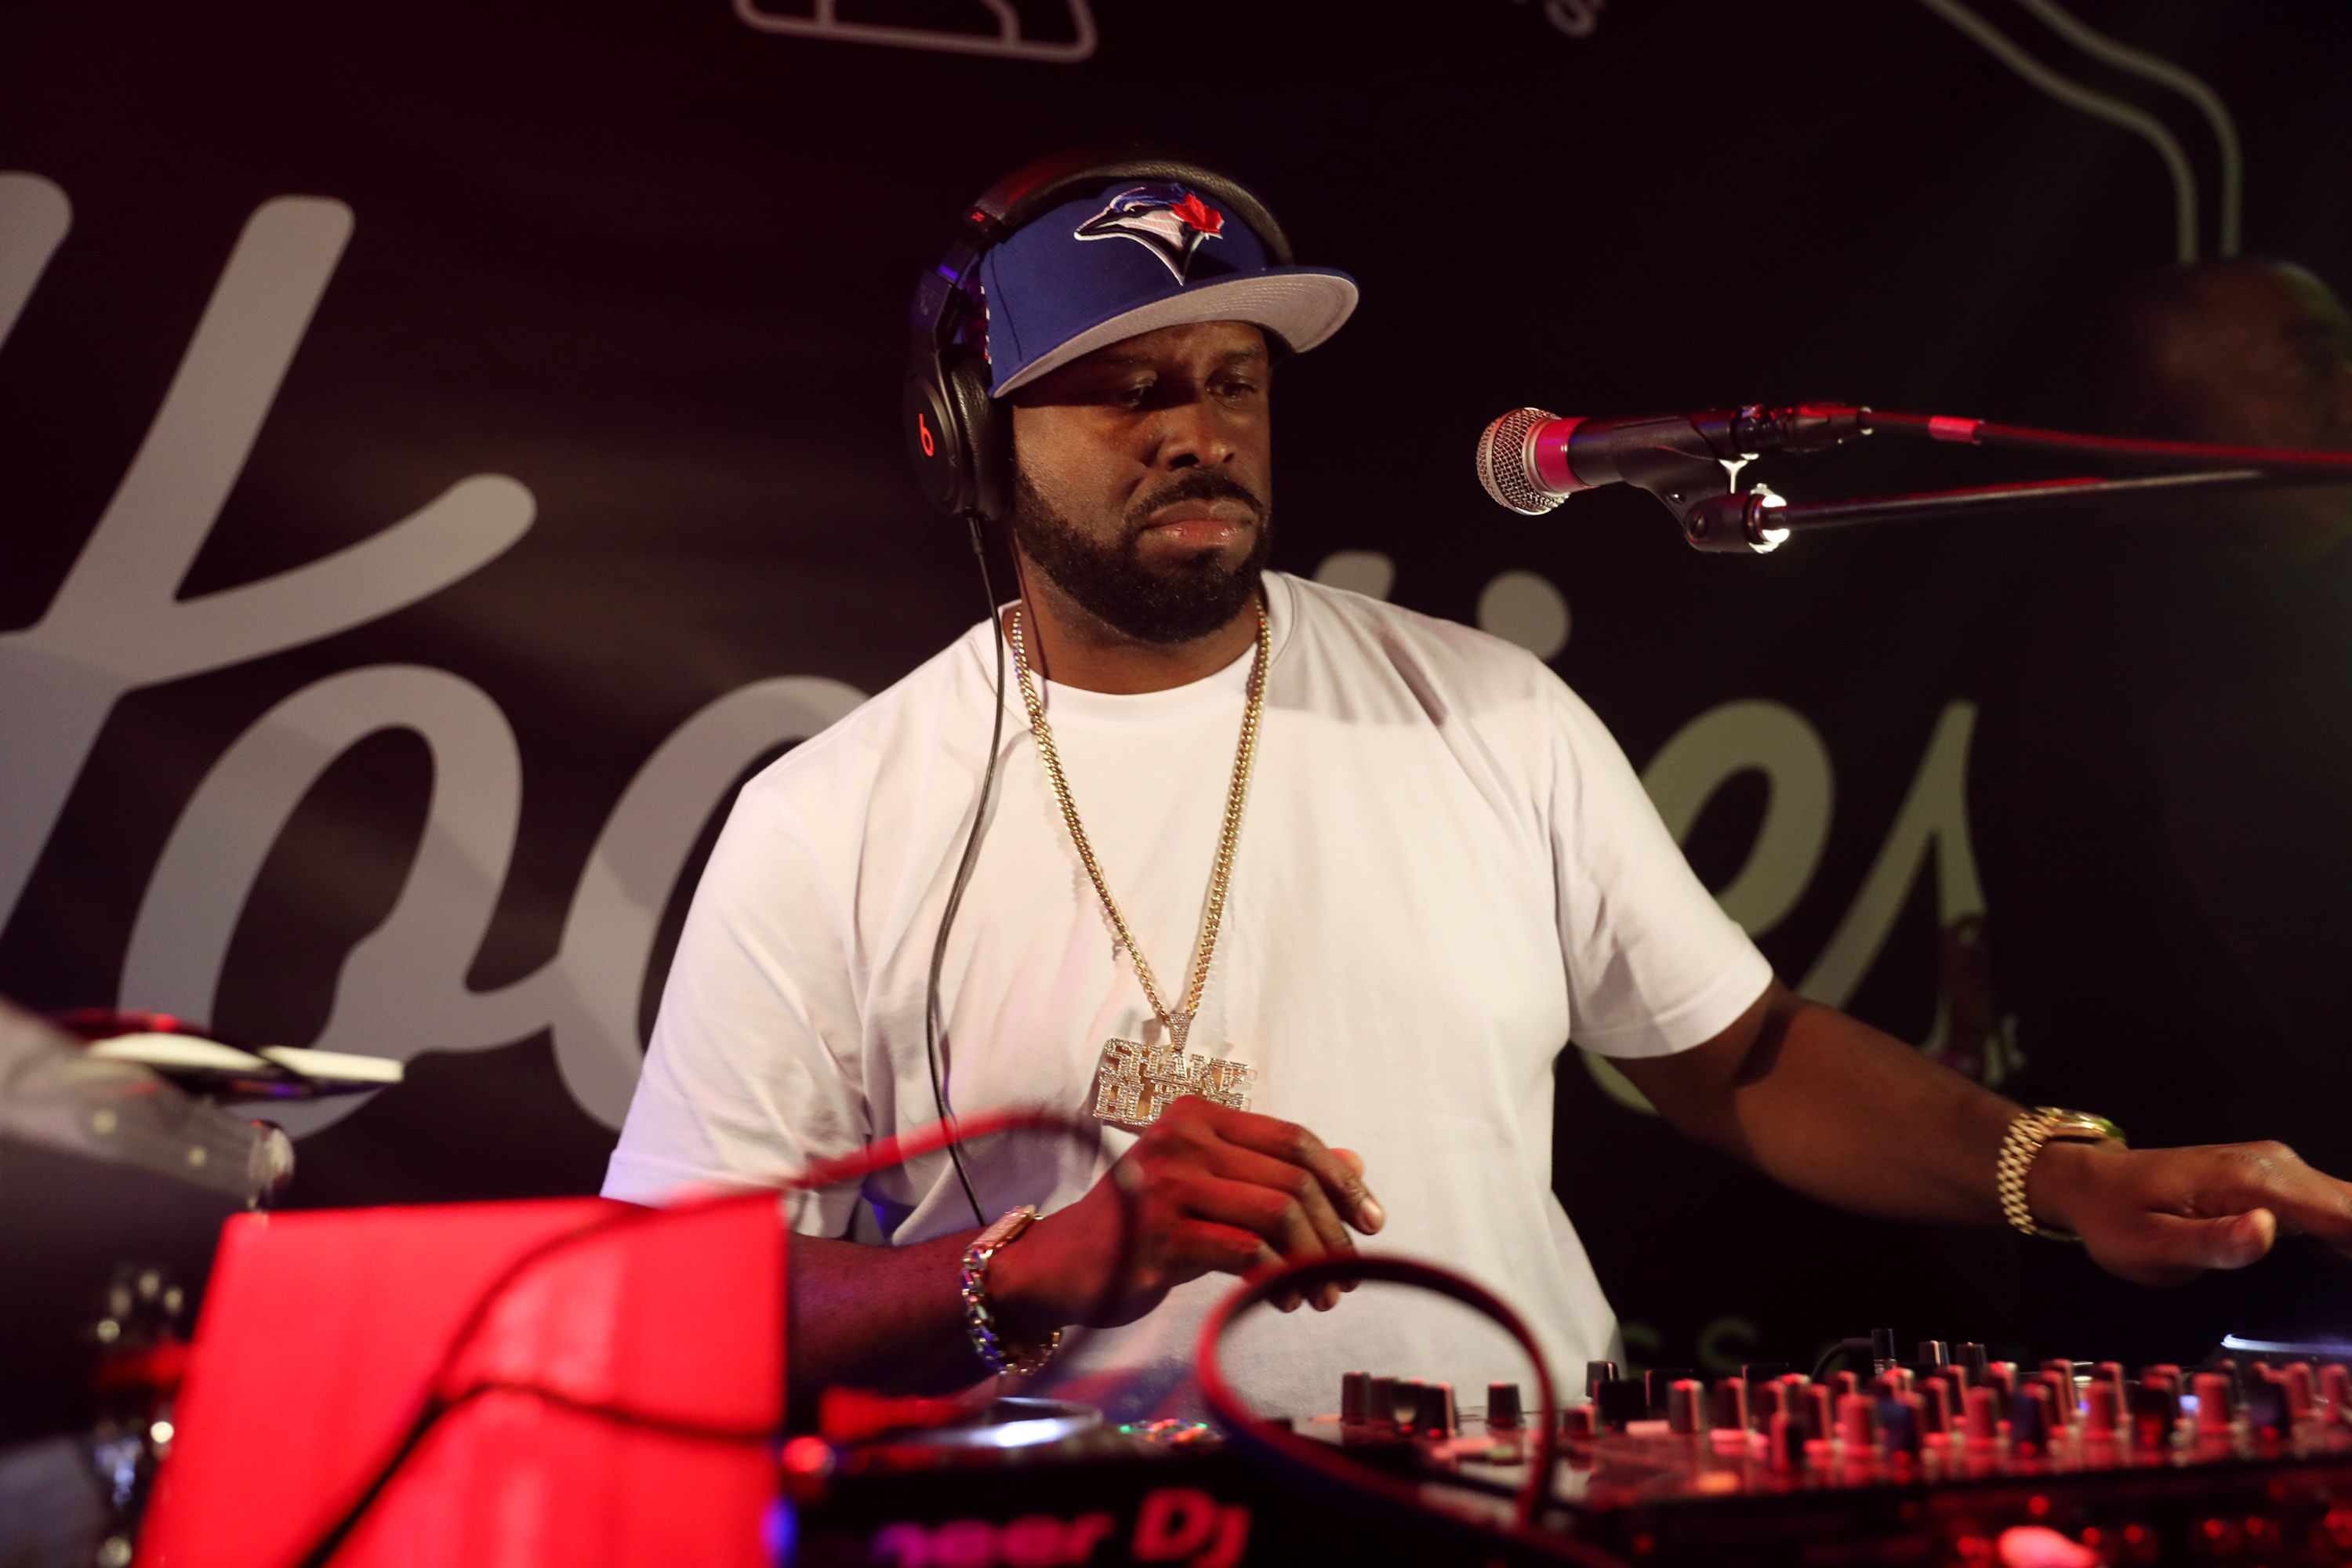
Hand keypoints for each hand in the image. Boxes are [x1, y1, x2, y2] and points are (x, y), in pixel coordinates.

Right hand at [992, 1097, 1384, 1334]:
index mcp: (1197, 1116)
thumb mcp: (1211, 1189)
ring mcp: (1167, 1185)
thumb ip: (1274, 1173)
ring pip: (1277, 1214)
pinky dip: (1279, 1279)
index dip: (1342, 1181)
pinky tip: (1284, 1301)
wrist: (1061, 1266)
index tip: (1373, 1222)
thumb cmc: (1143, 1226)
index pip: (1292, 1139)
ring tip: (1321, 1295)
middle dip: (1334, 1230)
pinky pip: (1246, 1253)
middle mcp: (1182, 1139)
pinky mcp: (1159, 1236)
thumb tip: (1356, 1163)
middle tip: (1349, 1273)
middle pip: (1292, 1178)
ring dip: (1314, 1260)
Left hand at [2029, 1138, 2351, 1285]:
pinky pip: (2333, 1209)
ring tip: (2346, 1296)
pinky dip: (2350, 1237)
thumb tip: (2269, 1229)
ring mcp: (2279, 1170)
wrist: (2092, 1184)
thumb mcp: (2154, 1246)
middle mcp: (2276, 1166)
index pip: (2346, 1216)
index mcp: (2253, 1180)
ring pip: (2350, 1207)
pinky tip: (2347, 1266)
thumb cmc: (2117, 1220)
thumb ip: (2215, 1243)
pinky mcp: (2276, 1182)